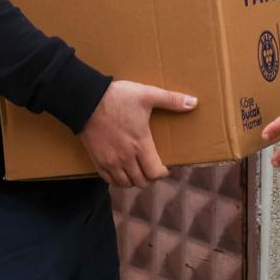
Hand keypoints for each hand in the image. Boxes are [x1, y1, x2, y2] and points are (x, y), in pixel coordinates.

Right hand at [78, 80, 196, 187]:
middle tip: (153, 168)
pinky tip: (122, 171)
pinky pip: (109, 180)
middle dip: (150, 177)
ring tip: (139, 170)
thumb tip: (194, 103)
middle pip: (141, 182)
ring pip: (125, 183)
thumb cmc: (118, 97)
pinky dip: (118, 180)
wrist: (86, 100)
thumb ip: (171, 100)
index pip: (155, 173)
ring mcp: (110, 161)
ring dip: (134, 180)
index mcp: (140, 144)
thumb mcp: (147, 95)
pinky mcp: (97, 160)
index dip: (163, 173)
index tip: (166, 166)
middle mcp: (125, 157)